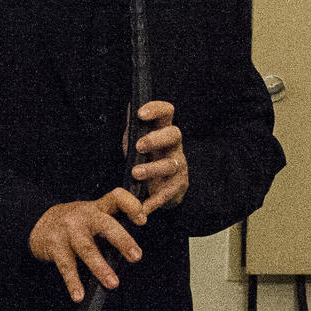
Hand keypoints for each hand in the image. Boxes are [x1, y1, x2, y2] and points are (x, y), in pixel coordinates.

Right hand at [28, 188, 146, 302]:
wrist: (39, 223)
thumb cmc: (76, 224)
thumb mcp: (94, 216)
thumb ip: (114, 227)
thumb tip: (134, 250)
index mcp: (98, 208)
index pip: (117, 198)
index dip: (131, 206)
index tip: (142, 220)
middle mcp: (84, 216)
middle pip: (106, 224)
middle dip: (122, 240)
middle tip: (136, 257)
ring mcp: (68, 230)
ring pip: (86, 248)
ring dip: (100, 267)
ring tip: (113, 283)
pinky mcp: (55, 246)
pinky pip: (66, 266)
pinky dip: (73, 282)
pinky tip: (79, 295)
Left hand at [128, 99, 187, 214]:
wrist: (159, 187)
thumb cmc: (147, 157)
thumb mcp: (138, 139)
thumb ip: (134, 126)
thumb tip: (132, 105)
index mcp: (164, 130)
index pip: (167, 113)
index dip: (156, 109)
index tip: (140, 113)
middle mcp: (174, 146)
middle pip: (174, 135)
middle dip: (156, 139)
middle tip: (139, 146)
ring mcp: (178, 167)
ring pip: (171, 165)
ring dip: (153, 168)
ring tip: (135, 173)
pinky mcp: (177, 188)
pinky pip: (166, 194)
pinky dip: (153, 201)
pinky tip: (142, 206)